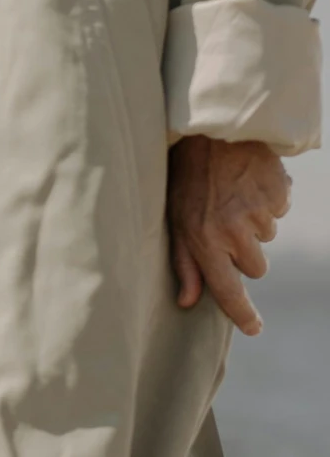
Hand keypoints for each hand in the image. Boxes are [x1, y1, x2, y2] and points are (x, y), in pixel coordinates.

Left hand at [168, 133, 291, 334]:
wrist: (210, 128)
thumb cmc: (187, 176)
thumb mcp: (175, 218)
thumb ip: (184, 263)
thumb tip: (187, 302)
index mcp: (204, 240)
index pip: (228, 291)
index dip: (242, 314)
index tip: (254, 328)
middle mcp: (233, 231)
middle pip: (256, 268)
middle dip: (245, 251)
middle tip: (225, 219)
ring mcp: (258, 213)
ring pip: (268, 238)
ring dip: (255, 223)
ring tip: (233, 194)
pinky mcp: (277, 194)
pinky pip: (280, 212)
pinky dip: (268, 201)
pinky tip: (248, 181)